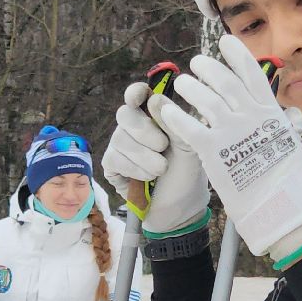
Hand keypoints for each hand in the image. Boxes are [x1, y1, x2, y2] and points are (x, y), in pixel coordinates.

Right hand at [103, 79, 210, 234]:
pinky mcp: (112, 166)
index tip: (140, 97)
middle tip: (163, 146)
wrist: (182, 207)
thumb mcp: (189, 146)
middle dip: (145, 131)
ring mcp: (120, 146)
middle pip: (125, 114)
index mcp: (153, 116)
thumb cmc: (187, 172)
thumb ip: (175, 122)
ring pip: (120, 139)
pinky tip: (148, 179)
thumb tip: (154, 99)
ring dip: (144, 156)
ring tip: (162, 169)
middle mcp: (133, 127)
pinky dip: (134, 169)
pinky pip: (115, 159)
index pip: (137, 95)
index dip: (135, 93)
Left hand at [154, 36, 301, 263]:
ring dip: (191, 88)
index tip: (224, 41)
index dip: (237, 54)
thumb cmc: (288, 179)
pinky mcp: (213, 151)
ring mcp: (231, 132)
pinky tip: (165, 110)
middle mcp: (250, 116)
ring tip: (182, 83)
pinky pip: (189, 127)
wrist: (279, 208)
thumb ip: (290, 125)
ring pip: (205, 100)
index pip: (252, 74)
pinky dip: (176, 116)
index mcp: (270, 112)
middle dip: (209, 68)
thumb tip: (293, 112)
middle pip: (225, 82)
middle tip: (197, 62)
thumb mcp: (293, 145)